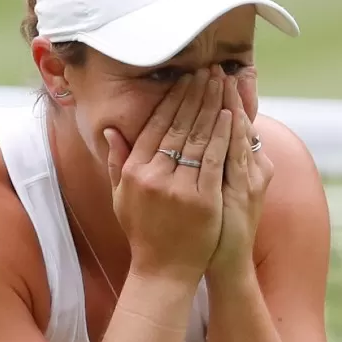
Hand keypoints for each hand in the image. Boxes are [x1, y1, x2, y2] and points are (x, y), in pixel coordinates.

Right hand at [105, 68, 231, 285]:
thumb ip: (117, 163)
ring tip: (221, 83)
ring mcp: (179, 188)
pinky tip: (230, 115)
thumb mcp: (121, 198)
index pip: (155, 126)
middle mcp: (154, 176)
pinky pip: (214, 161)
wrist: (163, 271)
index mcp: (135, 172)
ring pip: (198, 138)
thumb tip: (111, 131)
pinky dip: (222, 136)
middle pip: (179, 126)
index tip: (184, 79)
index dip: (172, 100)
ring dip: (211, 106)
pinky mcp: (203, 200)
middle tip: (208, 70)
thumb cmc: (143, 233)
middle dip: (195, 94)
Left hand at [208, 75, 270, 277]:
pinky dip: (234, 136)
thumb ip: (207, 160)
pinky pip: (238, 157)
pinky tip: (229, 116)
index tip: (222, 71)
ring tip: (226, 79)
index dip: (230, 97)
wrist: (225, 263)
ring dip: (234, 106)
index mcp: (243, 164)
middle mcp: (252, 167)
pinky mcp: (245, 192)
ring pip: (241, 134)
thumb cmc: (214, 227)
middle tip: (222, 65)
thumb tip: (200, 136)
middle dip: (231, 93)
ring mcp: (251, 179)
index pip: (235, 123)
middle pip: (241, 122)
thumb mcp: (213, 189)